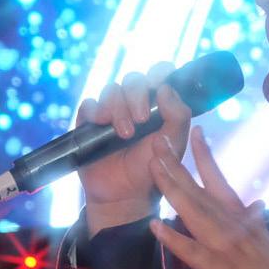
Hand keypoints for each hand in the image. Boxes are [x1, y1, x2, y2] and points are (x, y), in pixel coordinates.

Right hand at [76, 62, 191, 230]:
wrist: (126, 195)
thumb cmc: (153, 170)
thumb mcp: (174, 144)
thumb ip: (179, 116)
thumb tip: (165, 88)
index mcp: (158, 105)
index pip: (159, 74)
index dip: (159, 73)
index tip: (159, 85)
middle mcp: (134, 104)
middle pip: (133, 79)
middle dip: (137, 95)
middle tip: (141, 119)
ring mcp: (111, 112)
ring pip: (111, 90)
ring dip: (118, 108)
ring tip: (124, 134)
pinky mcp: (90, 123)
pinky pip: (89, 103)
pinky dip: (95, 110)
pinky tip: (101, 124)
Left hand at [147, 127, 268, 268]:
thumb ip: (258, 224)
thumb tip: (257, 205)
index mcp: (244, 220)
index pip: (221, 182)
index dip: (205, 157)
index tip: (194, 131)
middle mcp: (233, 226)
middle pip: (201, 191)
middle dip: (178, 165)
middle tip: (158, 139)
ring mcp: (226, 247)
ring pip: (195, 212)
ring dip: (173, 188)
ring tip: (153, 166)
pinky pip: (193, 252)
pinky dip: (174, 238)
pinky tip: (155, 225)